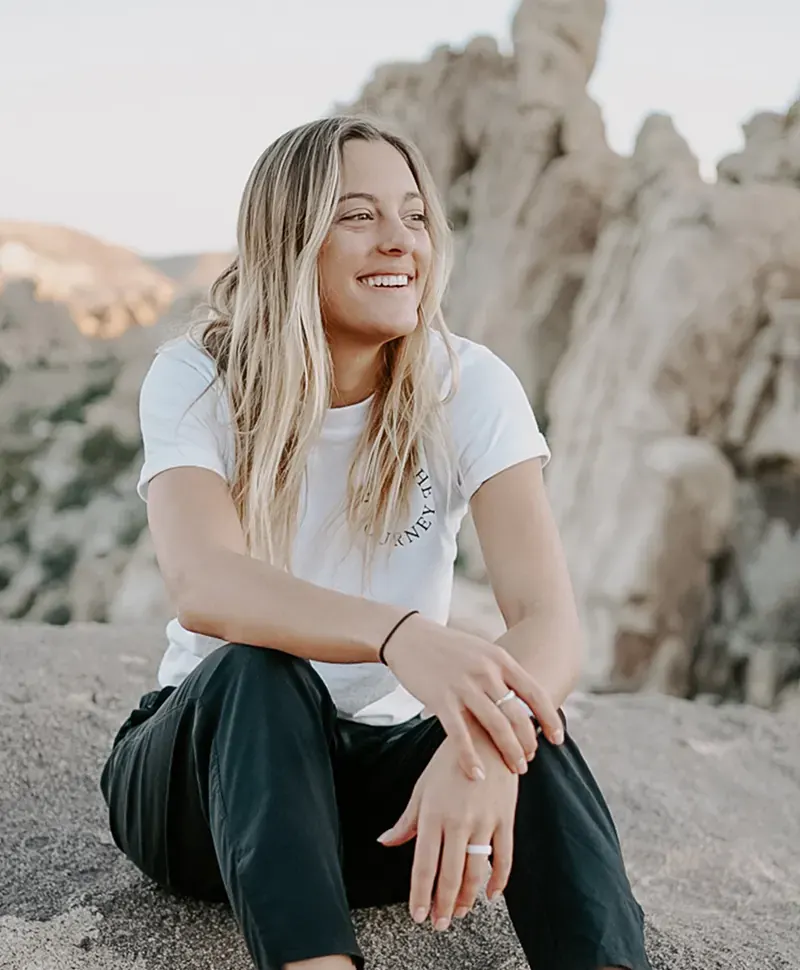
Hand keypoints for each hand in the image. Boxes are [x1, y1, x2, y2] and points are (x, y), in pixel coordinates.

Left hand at [377, 717, 517, 928]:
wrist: (486, 734)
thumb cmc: (449, 761)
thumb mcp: (423, 787)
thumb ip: (407, 820)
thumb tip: (386, 842)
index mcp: (432, 813)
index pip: (424, 864)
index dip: (420, 894)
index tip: (417, 915)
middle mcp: (458, 821)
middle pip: (450, 874)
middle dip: (444, 904)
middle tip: (439, 924)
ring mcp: (484, 821)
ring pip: (477, 871)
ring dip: (469, 897)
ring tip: (461, 912)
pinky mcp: (505, 818)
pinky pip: (504, 857)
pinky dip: (499, 880)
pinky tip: (491, 895)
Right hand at [383, 614, 562, 779]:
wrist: (409, 636)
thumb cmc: (447, 647)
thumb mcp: (482, 651)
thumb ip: (502, 672)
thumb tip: (525, 698)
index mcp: (499, 659)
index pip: (534, 692)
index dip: (550, 718)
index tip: (558, 739)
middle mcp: (486, 672)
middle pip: (517, 715)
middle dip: (528, 742)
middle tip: (530, 760)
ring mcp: (463, 685)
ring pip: (496, 727)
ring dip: (509, 752)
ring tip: (516, 769)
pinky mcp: (441, 699)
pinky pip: (460, 735)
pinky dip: (470, 758)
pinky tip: (478, 775)